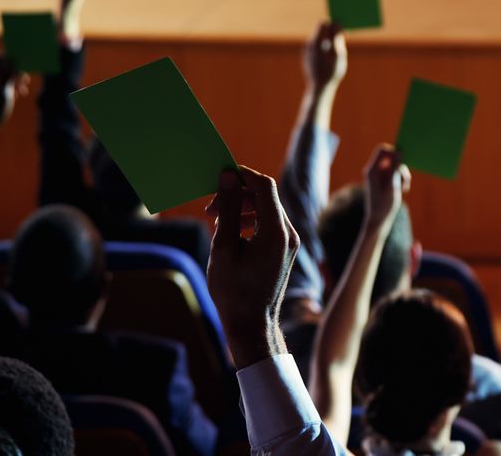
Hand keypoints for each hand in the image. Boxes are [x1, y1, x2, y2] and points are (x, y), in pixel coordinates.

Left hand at [0, 53, 24, 129]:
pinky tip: (18, 95)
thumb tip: (13, 62)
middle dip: (13, 72)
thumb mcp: (5, 93)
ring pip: (2, 76)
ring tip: (23, 90)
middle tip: (26, 80)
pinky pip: (1, 83)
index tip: (19, 64)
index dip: (6, 58)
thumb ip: (8, 76)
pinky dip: (10, 87)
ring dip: (14, 80)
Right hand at [206, 166, 300, 368]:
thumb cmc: (234, 291)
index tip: (219, 177)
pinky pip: (269, 224)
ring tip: (216, 221)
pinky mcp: (285, 250)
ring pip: (267, 209)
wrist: (252, 325)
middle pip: (265, 196)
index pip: (264, 186)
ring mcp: (290, 242)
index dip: (242, 175)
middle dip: (237, 195)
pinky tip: (231, 233)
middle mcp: (289, 233)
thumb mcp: (224, 247)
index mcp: (276, 231)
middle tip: (210, 207)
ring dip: (241, 208)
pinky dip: (250, 221)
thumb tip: (228, 176)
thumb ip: (227, 209)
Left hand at [302, 21, 346, 92]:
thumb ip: (337, 38)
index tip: (343, 26)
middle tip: (344, 34)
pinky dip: (325, 48)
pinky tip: (332, 55)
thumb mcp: (338, 55)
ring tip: (339, 46)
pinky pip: (317, 48)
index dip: (333, 24)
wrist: (319, 88)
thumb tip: (338, 24)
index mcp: (315, 43)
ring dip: (329, 41)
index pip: (323, 24)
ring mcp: (307, 52)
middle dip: (332, 32)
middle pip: (321, 31)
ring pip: (320, 40)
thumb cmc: (331, 72)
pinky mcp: (308, 58)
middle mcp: (309, 45)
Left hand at [363, 145, 410, 226]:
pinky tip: (404, 190)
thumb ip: (395, 168)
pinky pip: (395, 173)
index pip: (382, 150)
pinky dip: (401, 179)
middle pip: (391, 157)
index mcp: (372, 170)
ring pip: (395, 165)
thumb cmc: (384, 204)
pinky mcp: (384, 180)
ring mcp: (379, 175)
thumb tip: (399, 152)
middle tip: (406, 178)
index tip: (403, 162)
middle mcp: (374, 170)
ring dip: (403, 174)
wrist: (378, 219)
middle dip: (401, 166)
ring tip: (405, 188)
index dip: (394, 152)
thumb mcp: (392, 186)